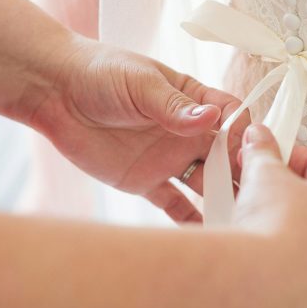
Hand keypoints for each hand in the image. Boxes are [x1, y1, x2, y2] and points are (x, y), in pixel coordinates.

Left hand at [26, 38, 249, 221]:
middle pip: (225, 155)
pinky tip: (204, 235)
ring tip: (236, 218)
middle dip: (240, 171)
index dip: (243, 132)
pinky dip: (189, 219)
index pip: (231, 116)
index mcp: (193, 100)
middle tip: (253, 192)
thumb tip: (211, 118)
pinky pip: (174, 204)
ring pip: (205, 182)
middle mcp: (187, 132)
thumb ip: (174, 106)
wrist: (54, 92)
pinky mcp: (147, 181)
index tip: (247, 148)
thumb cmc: (101, 72)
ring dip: (220, 197)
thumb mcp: (141, 83)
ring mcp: (169, 158)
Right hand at [234, 124, 306, 307]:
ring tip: (261, 226)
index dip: (290, 155)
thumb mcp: (263, 173)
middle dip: (292, 194)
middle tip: (262, 188)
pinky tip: (295, 277)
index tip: (269, 154)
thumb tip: (259, 139)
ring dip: (298, 235)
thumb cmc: (274, 230)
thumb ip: (262, 152)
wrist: (259, 283)